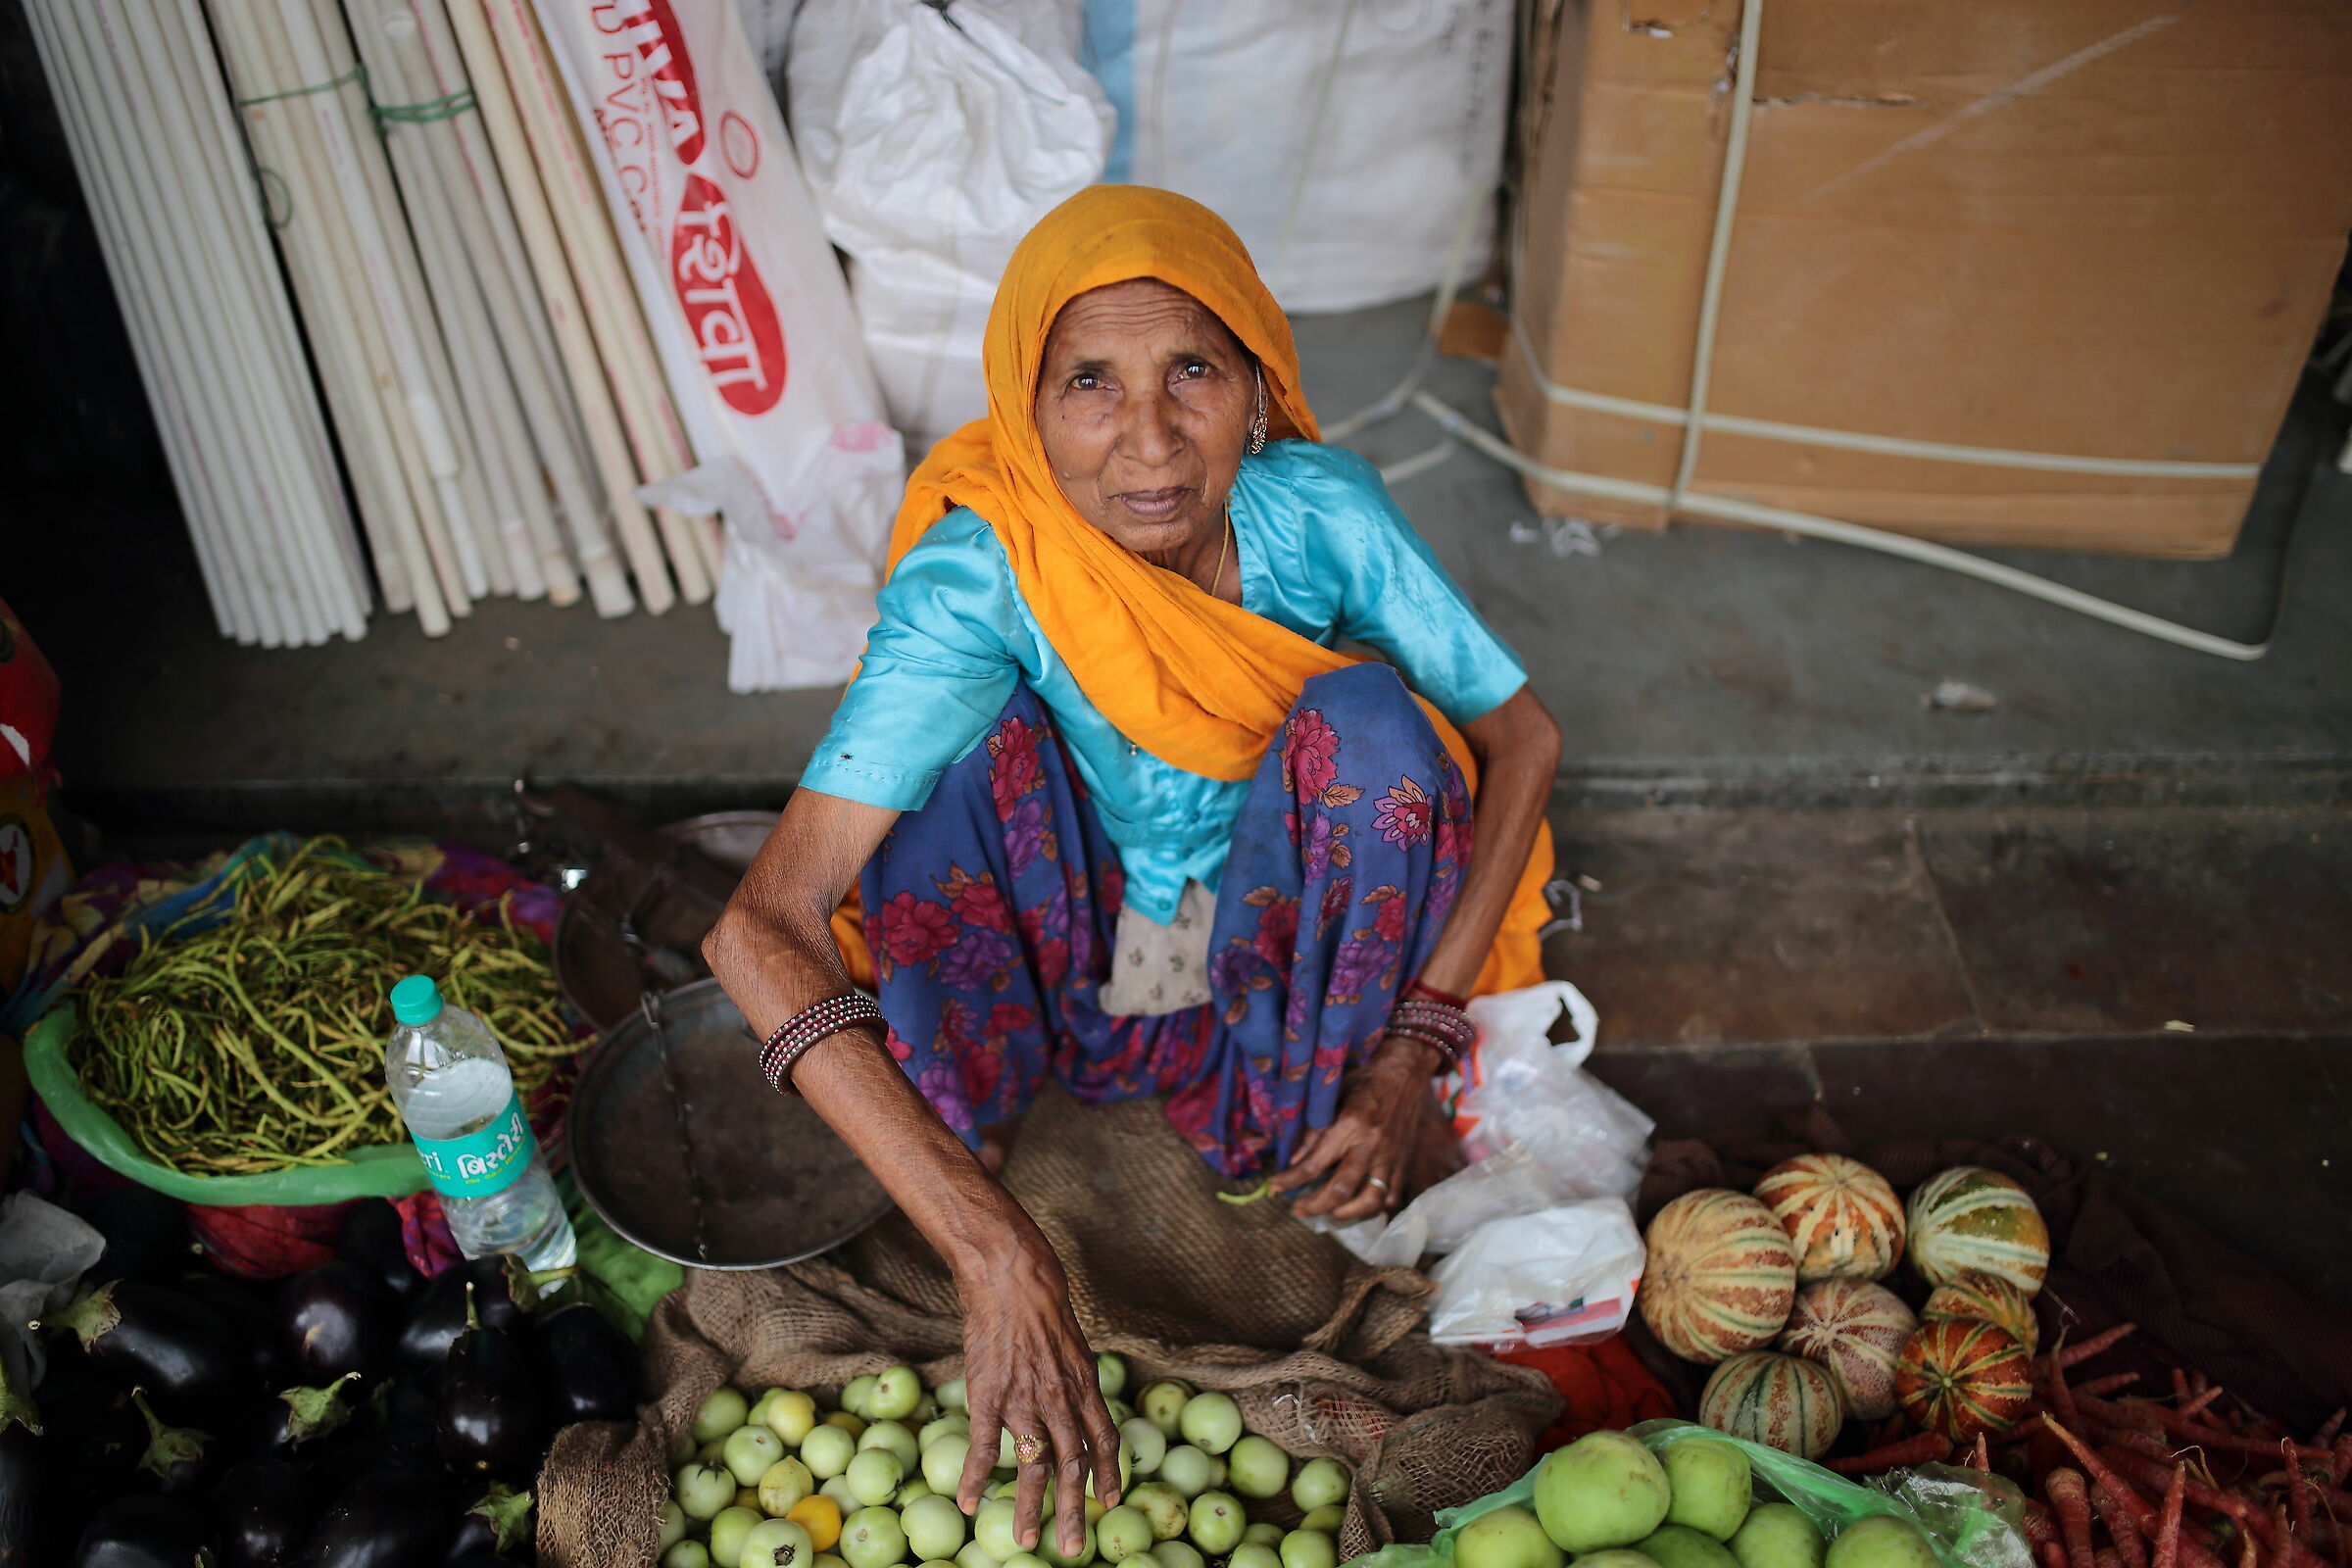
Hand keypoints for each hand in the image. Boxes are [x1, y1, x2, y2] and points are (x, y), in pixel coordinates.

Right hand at [954, 1229, 1121, 1557]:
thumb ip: (1073, 1374)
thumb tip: (1075, 1396)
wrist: (1011, 1275)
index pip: (1105, 1440)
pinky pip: (983, 1446)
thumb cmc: (1040, 1301)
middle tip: (1074, 1550)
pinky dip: (976, 1477)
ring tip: (1024, 1540)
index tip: (1109, 1503)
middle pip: (1074, 1465)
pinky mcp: (989, 1395)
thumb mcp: (1071, 1339)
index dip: (1108, 1474)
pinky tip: (968, 1503)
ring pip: (1033, 1465)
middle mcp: (1061, 1398)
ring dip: (1030, 1507)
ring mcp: (1025, 1399)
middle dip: (1075, 1511)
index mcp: (1084, 1384)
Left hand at [1269, 1033, 1462, 1220]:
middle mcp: (1372, 1144)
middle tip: (1298, 1210)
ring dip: (1347, 1213)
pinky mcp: (1404, 1162)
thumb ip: (1313, 1128)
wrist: (1407, 1068)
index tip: (1274, 1187)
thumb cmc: (1365, 1076)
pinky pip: (1392, 1196)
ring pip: (1371, 1200)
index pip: (1315, 1163)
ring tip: (1330, 1213)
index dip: (1291, 1180)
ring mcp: (1391, 1156)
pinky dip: (1374, 1207)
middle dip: (1315, 1205)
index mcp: (1351, 1123)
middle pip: (1341, 1189)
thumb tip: (1294, 1160)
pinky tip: (1357, 1205)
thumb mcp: (1333, 1093)